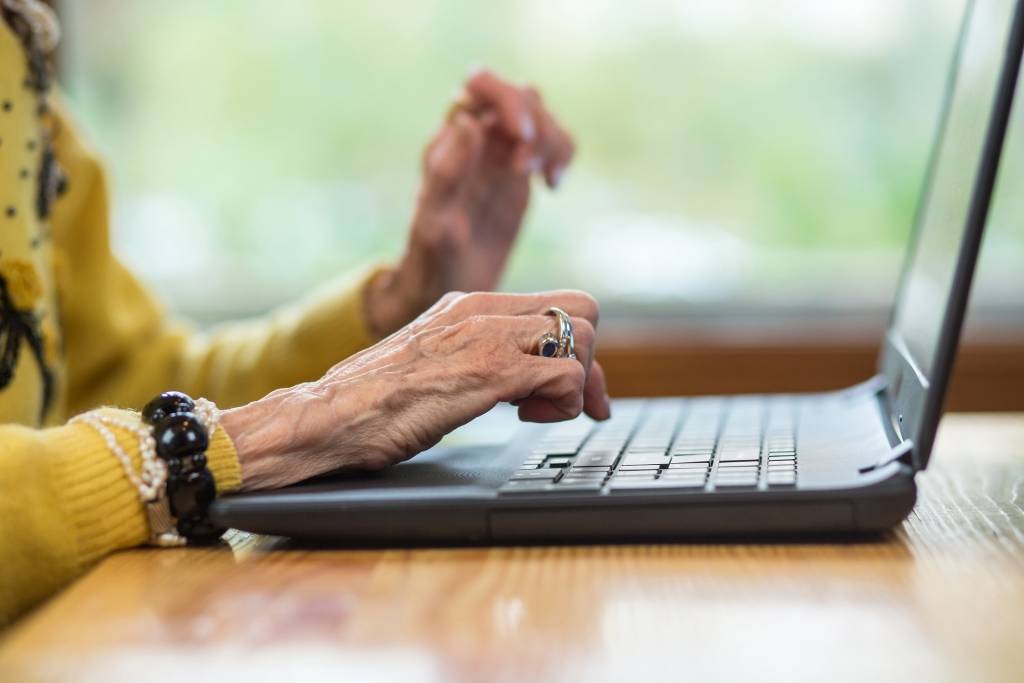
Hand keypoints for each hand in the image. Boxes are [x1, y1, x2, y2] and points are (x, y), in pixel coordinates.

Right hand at [221, 290, 608, 490]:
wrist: (327, 415)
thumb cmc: (369, 402)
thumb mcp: (430, 362)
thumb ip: (470, 356)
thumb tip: (511, 382)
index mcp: (468, 305)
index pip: (553, 305)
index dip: (575, 350)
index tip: (575, 392)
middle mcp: (483, 309)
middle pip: (582, 308)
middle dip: (590, 361)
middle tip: (577, 405)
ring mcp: (488, 337)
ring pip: (583, 338)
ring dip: (576, 385)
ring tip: (534, 414)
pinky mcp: (490, 371)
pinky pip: (566, 374)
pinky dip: (563, 404)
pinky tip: (526, 420)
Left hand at [365, 68, 575, 336]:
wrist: (447, 292)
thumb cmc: (432, 263)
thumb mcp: (436, 224)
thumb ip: (448, 173)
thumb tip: (470, 121)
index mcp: (449, 142)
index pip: (479, 87)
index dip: (507, 100)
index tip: (521, 138)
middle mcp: (475, 140)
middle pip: (518, 95)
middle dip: (535, 123)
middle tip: (529, 170)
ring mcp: (499, 155)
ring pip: (539, 115)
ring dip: (553, 138)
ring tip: (547, 181)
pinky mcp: (520, 174)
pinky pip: (551, 142)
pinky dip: (563, 153)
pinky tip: (554, 187)